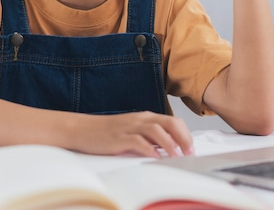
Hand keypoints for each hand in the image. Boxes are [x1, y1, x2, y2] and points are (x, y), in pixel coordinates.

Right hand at [72, 111, 193, 157]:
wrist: (82, 129)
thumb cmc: (108, 132)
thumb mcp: (132, 130)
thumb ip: (149, 136)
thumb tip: (168, 147)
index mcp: (145, 117)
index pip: (173, 121)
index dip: (185, 134)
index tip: (190, 148)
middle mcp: (140, 119)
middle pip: (169, 123)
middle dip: (183, 138)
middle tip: (189, 152)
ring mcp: (129, 127)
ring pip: (156, 130)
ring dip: (169, 144)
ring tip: (176, 156)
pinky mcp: (119, 137)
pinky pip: (138, 141)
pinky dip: (149, 149)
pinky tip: (154, 156)